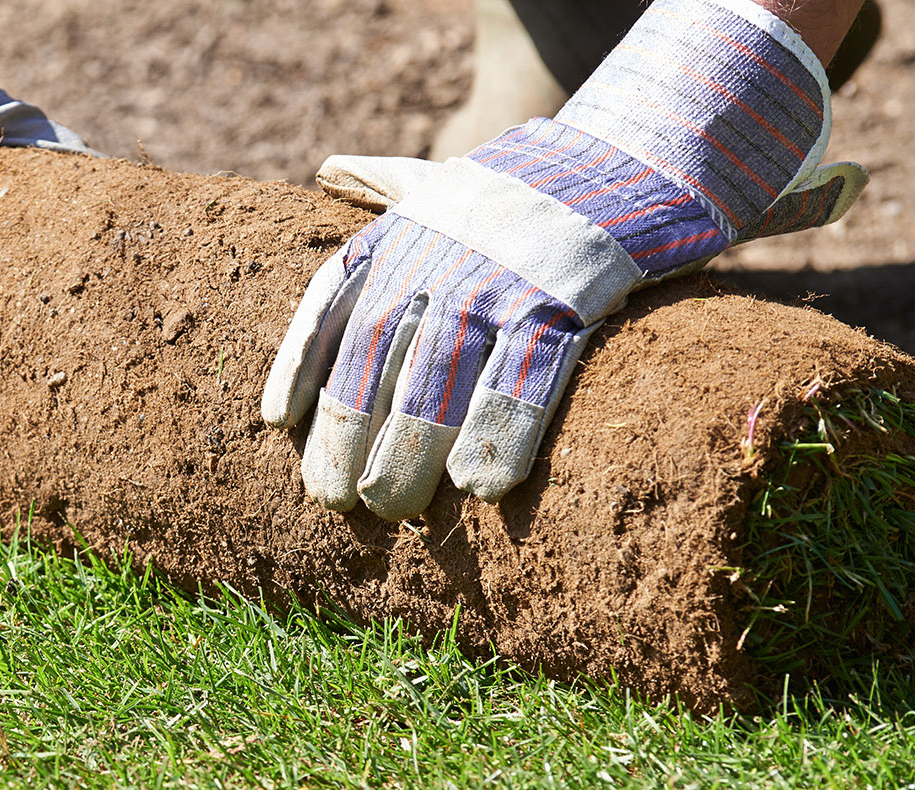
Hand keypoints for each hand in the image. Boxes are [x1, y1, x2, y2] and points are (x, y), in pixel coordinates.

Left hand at [264, 0, 865, 519]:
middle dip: (348, 429)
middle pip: (375, 352)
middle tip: (337, 498)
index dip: (299, 361)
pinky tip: (480, 489)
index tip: (274, 422)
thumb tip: (331, 168)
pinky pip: (525, 376)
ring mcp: (502, 273)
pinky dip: (500, 434)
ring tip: (391, 508)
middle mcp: (442, 249)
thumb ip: (390, 183)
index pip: (332, 296)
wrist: (640, 155)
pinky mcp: (567, 295)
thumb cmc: (534, 187)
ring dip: (408, 450)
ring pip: (439, 375)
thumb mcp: (456, 175)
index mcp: (407, 226)